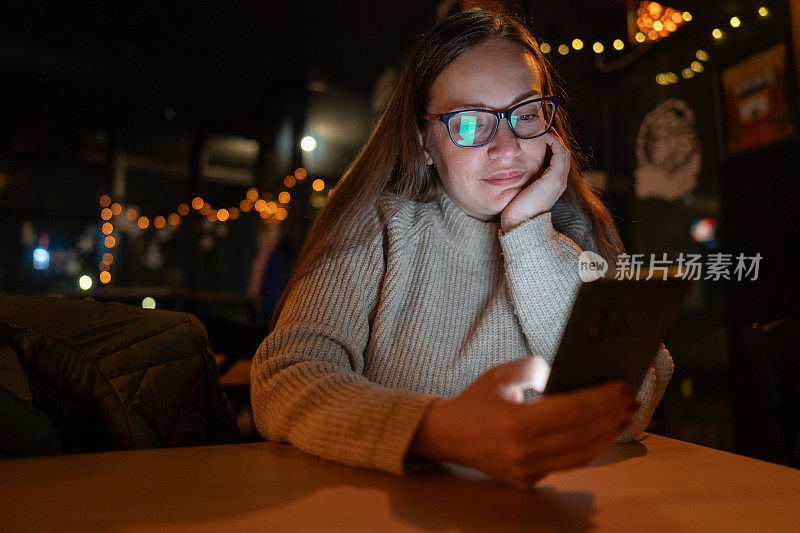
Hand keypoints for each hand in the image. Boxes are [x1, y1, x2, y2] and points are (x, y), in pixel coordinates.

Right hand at [409, 357, 638, 489]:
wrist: (447, 436)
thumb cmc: (474, 402)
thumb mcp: (500, 374)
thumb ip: (534, 368)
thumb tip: (564, 375)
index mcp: (516, 423)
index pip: (573, 411)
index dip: (601, 398)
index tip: (621, 386)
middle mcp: (524, 452)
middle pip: (583, 435)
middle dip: (612, 415)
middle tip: (631, 399)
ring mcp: (527, 470)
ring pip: (581, 455)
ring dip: (607, 435)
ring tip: (623, 416)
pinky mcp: (528, 480)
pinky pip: (567, 463)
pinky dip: (587, 447)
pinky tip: (600, 432)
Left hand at [500, 134, 570, 233]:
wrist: (519, 224)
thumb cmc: (516, 211)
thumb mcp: (522, 192)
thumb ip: (523, 181)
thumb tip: (511, 172)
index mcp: (553, 185)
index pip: (558, 160)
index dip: (550, 147)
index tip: (537, 137)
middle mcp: (560, 182)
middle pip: (563, 154)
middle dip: (553, 140)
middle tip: (540, 130)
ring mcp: (559, 180)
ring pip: (562, 152)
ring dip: (554, 139)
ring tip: (541, 130)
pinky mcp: (554, 179)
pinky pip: (559, 153)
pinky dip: (553, 142)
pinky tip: (543, 136)